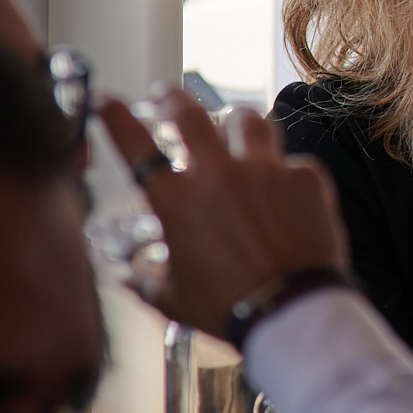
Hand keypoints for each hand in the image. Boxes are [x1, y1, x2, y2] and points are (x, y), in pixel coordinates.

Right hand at [98, 87, 350, 337]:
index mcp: (176, 202)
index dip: (115, 116)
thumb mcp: (171, 298)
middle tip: (168, 97)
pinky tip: (285, 196)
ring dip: (235, 125)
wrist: (291, 315)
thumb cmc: (229, 309)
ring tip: (234, 133)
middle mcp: (217, 175)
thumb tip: (129, 275)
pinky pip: (291, 161)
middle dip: (173, 98)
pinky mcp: (305, 176)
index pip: (134, 144)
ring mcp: (265, 170)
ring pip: (247, 120)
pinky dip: (284, 174)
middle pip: (189, 111)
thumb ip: (145, 279)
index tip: (107, 101)